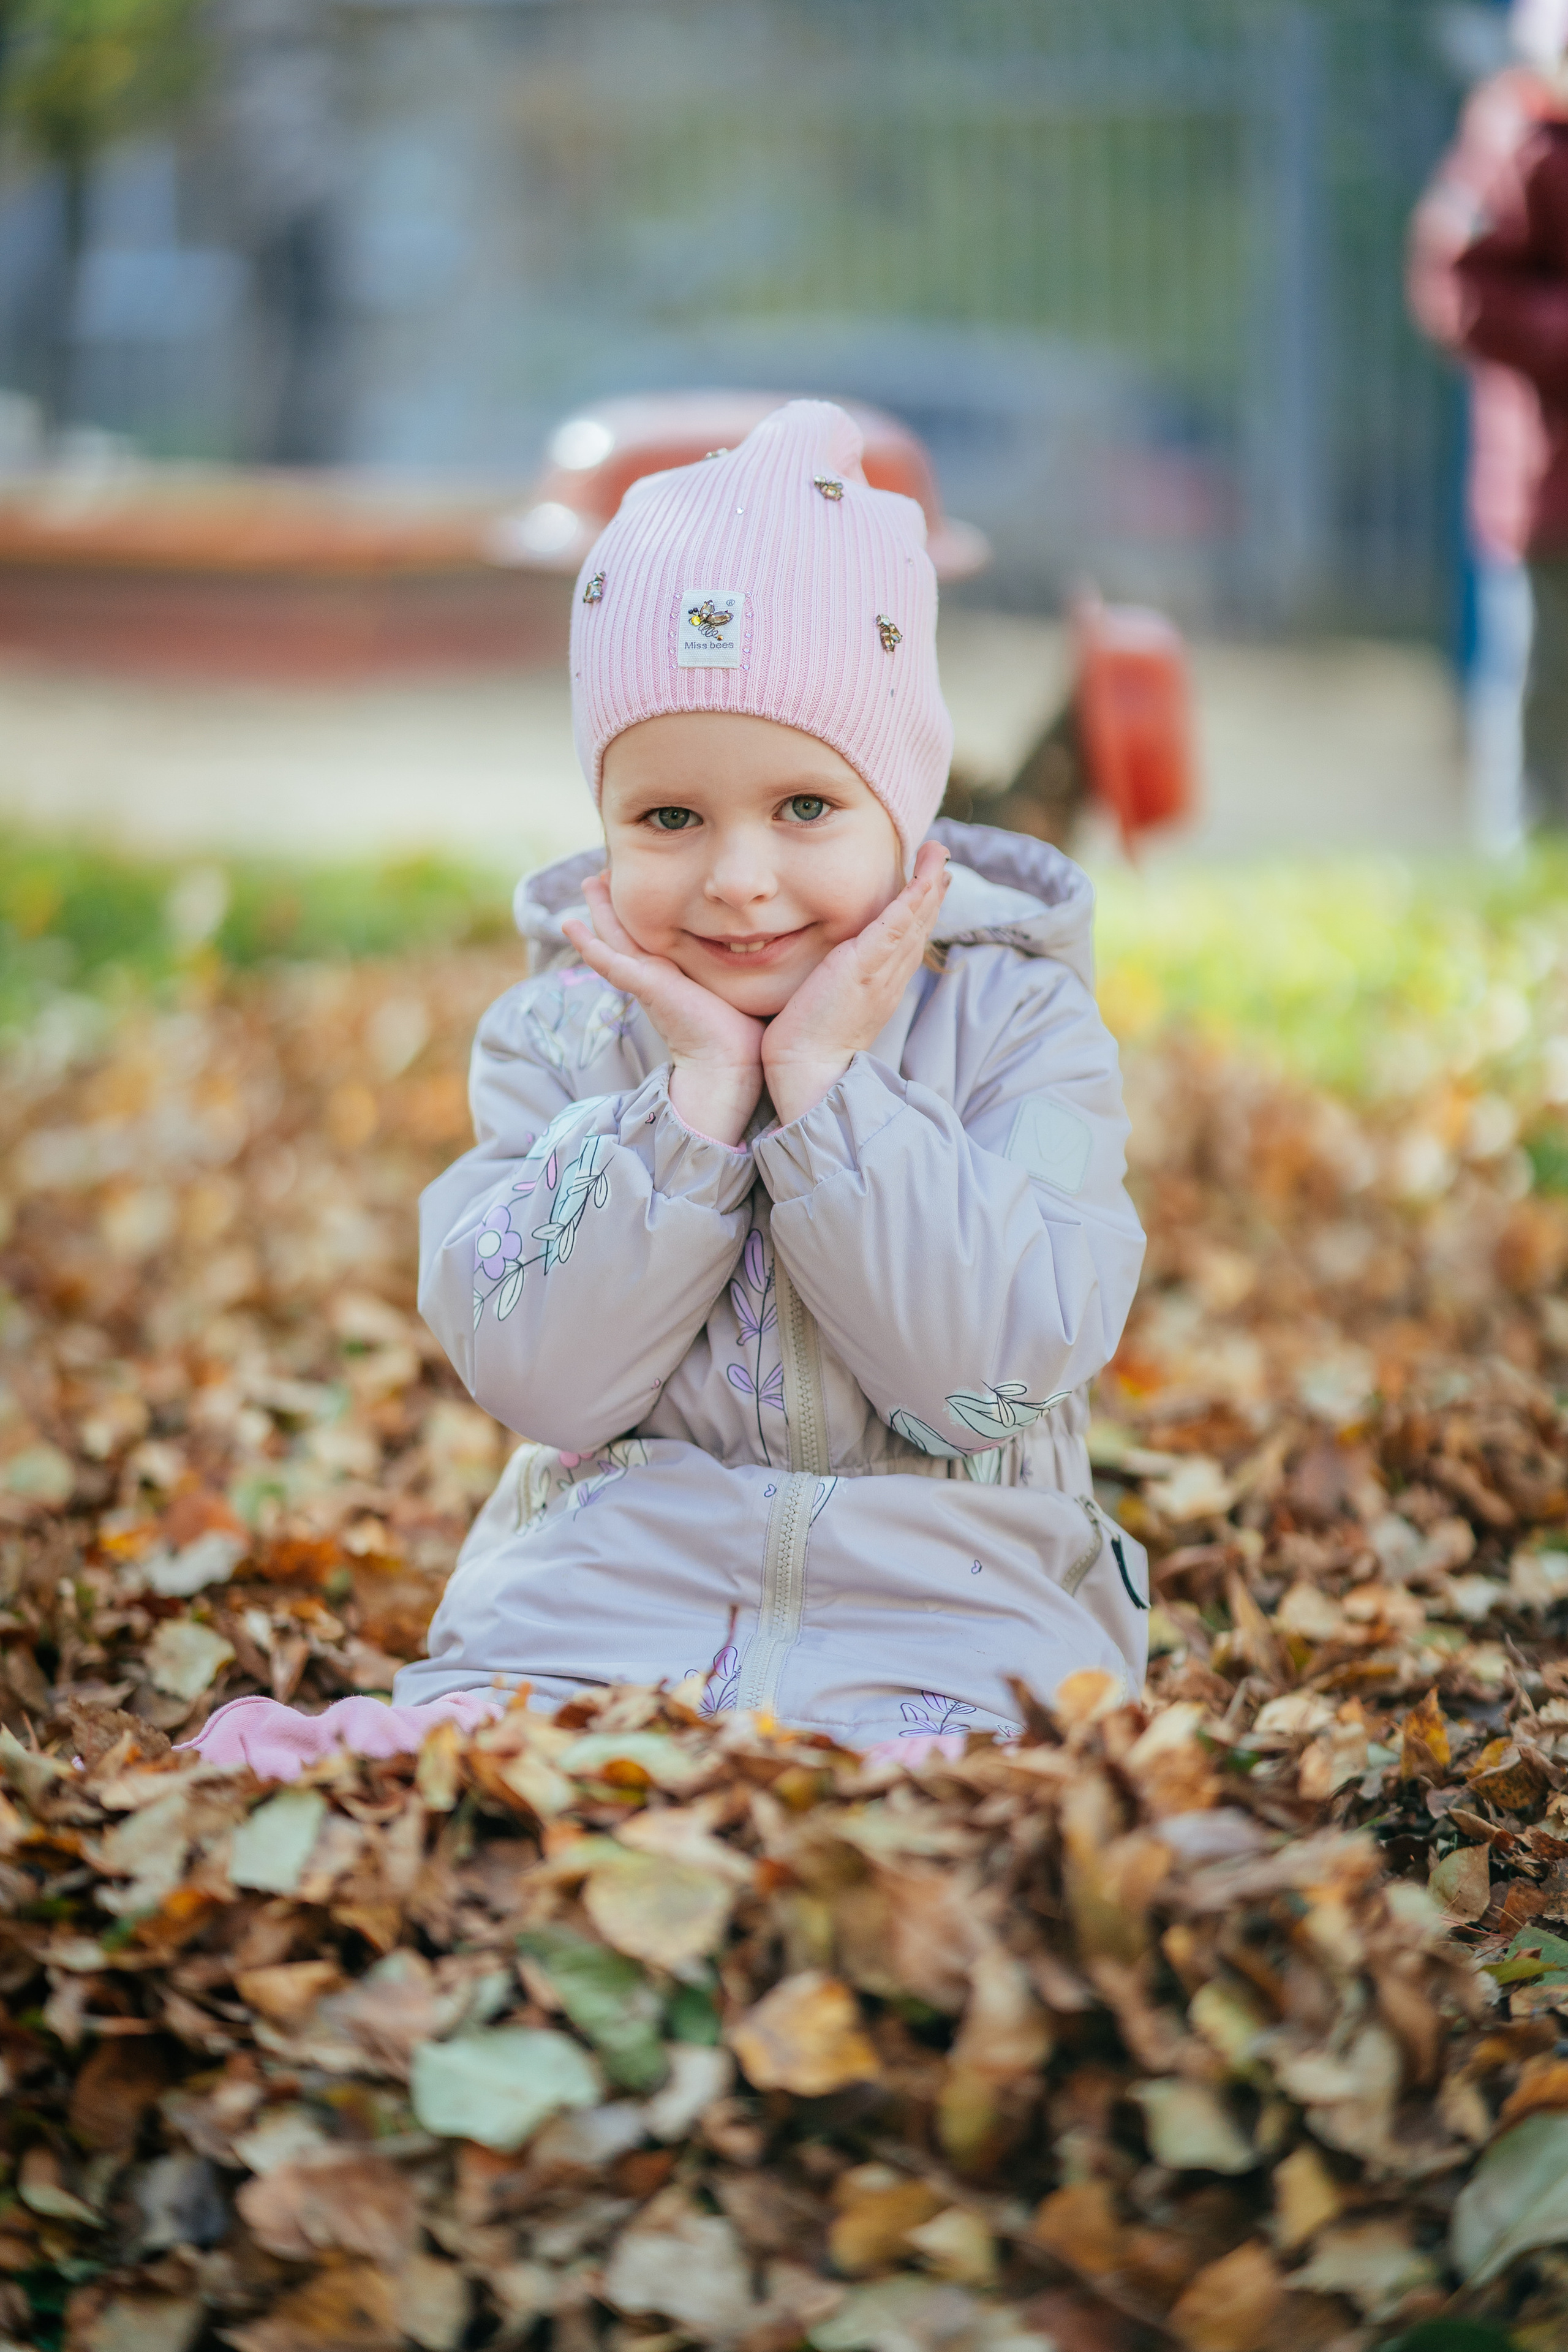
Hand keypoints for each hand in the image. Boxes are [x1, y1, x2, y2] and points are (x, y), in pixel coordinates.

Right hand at [563, 874, 763, 1146]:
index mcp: (677, 976)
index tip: (646, 882)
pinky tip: (570, 926)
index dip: (647, 911)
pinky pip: (611, 963)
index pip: (656, 937)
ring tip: (589, 884)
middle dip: (615, 905)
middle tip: (602, 874)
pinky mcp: (647, 987)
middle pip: (628, 933)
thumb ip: (743, 968)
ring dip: (600, 913)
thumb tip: (769, 947)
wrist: (731, 1068)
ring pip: (615, 941)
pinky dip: (590, 946)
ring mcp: (648, 982)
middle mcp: (658, 977)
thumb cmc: (743, 1035)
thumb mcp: (738, 988)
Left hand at [762, 842, 948, 1126]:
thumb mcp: (830, 1005)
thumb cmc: (808, 1044)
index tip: (928, 883)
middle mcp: (890, 977)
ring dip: (929, 884)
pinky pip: (897, 926)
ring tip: (937, 853)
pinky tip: (924, 877)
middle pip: (919, 926)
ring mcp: (882, 972)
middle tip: (940, 859)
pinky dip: (912, 899)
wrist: (807, 1071)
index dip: (920, 910)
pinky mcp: (866, 967)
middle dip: (932, 890)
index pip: (906, 940)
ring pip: (915, 920)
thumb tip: (830, 971)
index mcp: (882, 985)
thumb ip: (838, 984)